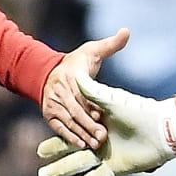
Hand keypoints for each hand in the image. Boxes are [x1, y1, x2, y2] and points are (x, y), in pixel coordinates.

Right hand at [38, 72, 175, 175]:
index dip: (58, 130)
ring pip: (78, 163)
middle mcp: (100, 139)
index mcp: (98, 122)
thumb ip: (93, 92)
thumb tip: (76, 76)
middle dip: (55, 150)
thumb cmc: (140, 111)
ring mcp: (107, 154)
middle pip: (72, 146)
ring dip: (60, 170)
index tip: (44, 128)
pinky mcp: (115, 167)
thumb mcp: (112, 100)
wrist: (162, 129)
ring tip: (43, 175)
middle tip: (38, 153)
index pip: (73, 126)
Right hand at [40, 28, 129, 148]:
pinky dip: (69, 137)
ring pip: (68, 121)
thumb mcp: (92, 50)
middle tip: (102, 136)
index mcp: (71, 74)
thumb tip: (127, 31)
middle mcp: (59, 89)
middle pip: (75, 110)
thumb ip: (110, 44)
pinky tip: (81, 145)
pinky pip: (59, 127)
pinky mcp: (49, 114)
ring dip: (81, 133)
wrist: (49, 72)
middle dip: (88, 124)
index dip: (90, 106)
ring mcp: (52, 103)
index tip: (101, 116)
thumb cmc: (77, 62)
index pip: (81, 93)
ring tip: (95, 145)